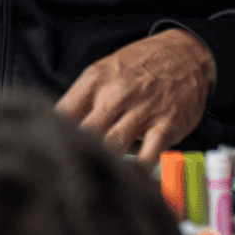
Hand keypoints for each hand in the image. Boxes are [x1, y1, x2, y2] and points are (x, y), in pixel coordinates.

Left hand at [55, 28, 215, 165]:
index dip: (52, 134)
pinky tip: (130, 179)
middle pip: (84, 132)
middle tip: (67, 170)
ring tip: (93, 180)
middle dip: (74, 152)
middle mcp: (115, 95)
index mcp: (94, 81)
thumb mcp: (105, 70)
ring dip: (102, 162)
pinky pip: (149, 155)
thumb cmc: (140, 65)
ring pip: (112, 145)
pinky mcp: (166, 126)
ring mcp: (141, 111)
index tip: (48, 150)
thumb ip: (84, 97)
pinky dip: (138, 170)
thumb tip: (58, 124)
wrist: (186, 54)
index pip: (62, 113)